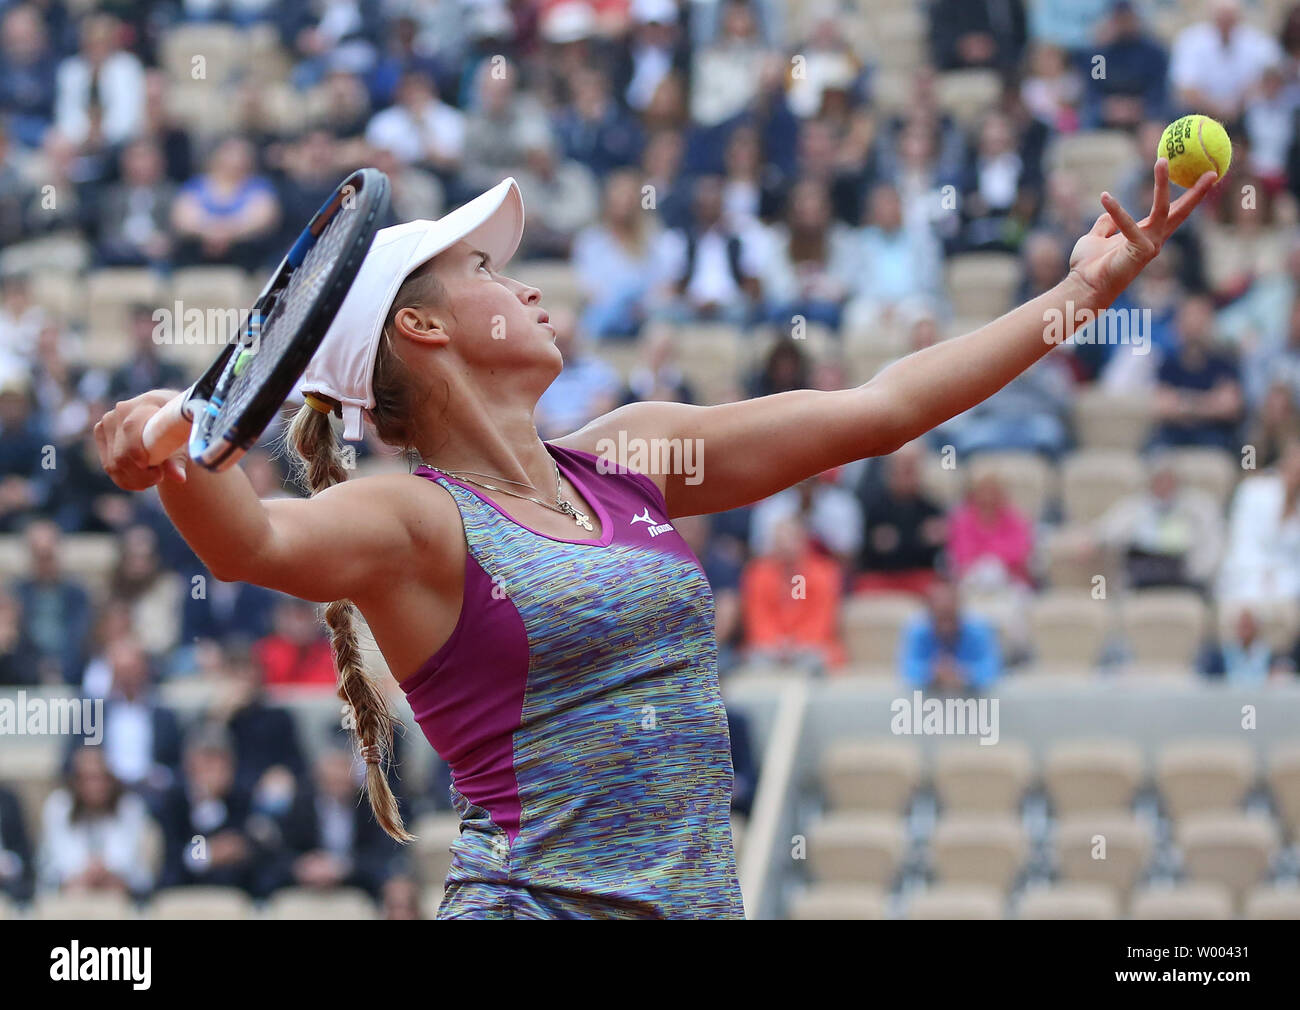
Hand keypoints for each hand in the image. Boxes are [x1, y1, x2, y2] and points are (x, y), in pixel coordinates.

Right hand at [94, 389, 188, 490]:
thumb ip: (179, 458)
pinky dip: (126, 480)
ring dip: (134, 479)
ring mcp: (108, 422)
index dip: (135, 449)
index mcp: (147, 403)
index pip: (132, 427)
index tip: (146, 466)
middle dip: (140, 473)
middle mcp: (122, 410)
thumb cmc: (180, 427)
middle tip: (160, 478)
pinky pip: (109, 466)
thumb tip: (178, 477)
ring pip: (114, 463)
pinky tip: (141, 483)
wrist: (166, 418)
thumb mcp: (183, 439)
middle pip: (121, 452)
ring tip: (154, 479)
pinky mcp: (101, 433)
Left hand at [1067, 158, 1217, 306]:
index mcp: (1146, 235)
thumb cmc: (1087, 267)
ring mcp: (1149, 246)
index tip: (1201, 177)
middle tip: (1211, 171)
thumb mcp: (1097, 236)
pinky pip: (1128, 224)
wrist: (1082, 288)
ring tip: (1162, 161)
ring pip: (1163, 210)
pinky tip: (1105, 196)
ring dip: (1162, 184)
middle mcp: (1153, 240)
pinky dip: (1116, 210)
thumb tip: (1110, 207)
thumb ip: (1107, 222)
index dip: (1186, 197)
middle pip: (1181, 212)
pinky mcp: (1139, 251)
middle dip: (1197, 192)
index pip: (1171, 213)